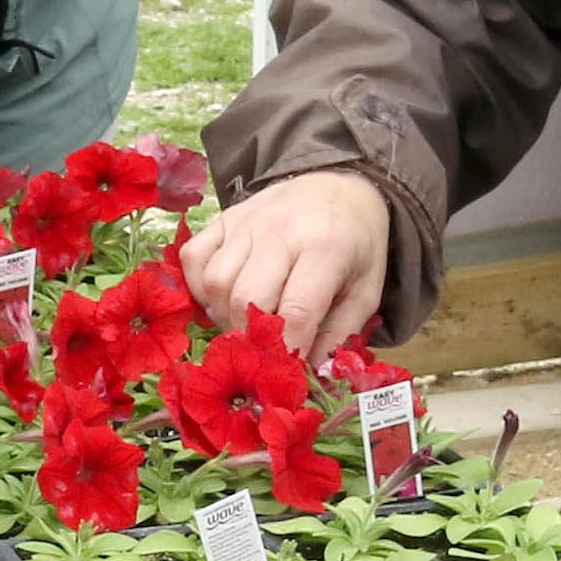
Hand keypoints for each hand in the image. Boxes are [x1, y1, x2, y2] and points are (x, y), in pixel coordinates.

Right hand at [188, 170, 394, 358]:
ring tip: (244, 323)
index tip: (287, 372)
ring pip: (216, 282)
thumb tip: (306, 373)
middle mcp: (281, 231)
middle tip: (264, 348)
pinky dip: (199, 287)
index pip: (295, 312)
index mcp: (325, 249)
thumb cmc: (356, 245)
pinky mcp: (224, 218)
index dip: (287, 351)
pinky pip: (193, 257)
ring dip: (224, 315)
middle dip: (252, 337)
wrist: (340, 186)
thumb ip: (340, 334)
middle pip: (246, 299)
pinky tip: (221, 298)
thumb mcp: (366, 291)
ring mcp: (247, 222)